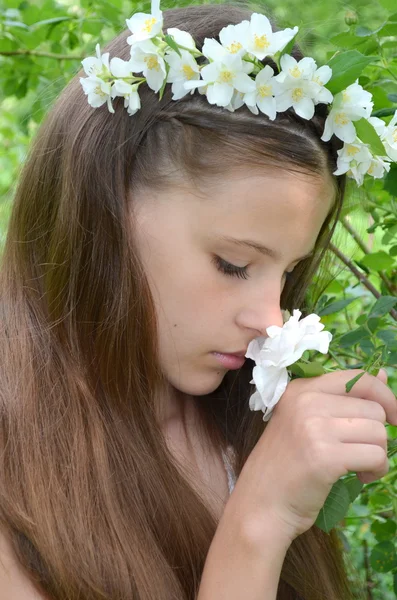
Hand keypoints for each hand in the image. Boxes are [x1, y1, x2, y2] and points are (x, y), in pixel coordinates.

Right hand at [231, 368, 396, 543]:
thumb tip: (385, 375)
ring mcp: (315, 427)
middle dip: (377, 435)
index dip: (384, 396)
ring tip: (358, 467)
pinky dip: (376, 470)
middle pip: (374, 409)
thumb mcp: (309, 422)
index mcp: (302, 389)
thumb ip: (346, 399)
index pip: (357, 378)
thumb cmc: (286, 465)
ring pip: (379, 433)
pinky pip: (376, 456)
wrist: (261, 503)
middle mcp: (307, 401)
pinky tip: (358, 477)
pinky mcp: (326, 456)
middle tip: (359, 453)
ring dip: (378, 455)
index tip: (393, 417)